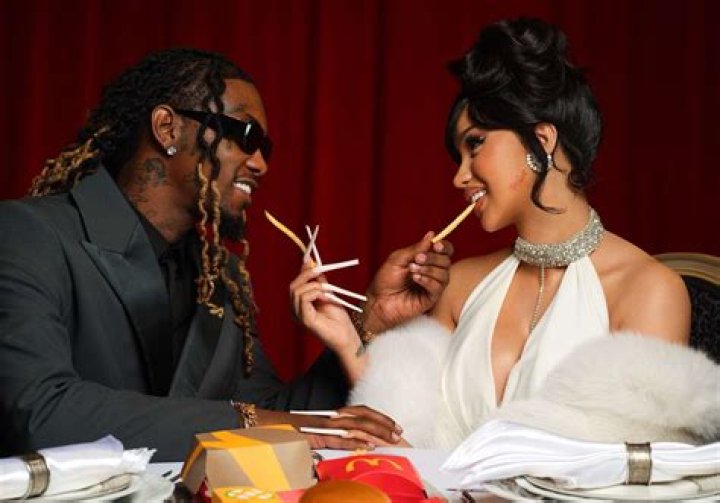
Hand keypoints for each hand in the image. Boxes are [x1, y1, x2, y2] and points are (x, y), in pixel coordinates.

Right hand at [255, 405, 402, 449]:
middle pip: (361, 416)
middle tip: (399, 432)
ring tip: (391, 438)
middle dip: (383, 423)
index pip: (357, 413)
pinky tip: (368, 445)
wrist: (255, 426)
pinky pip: (338, 436)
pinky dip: (355, 441)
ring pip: (354, 425)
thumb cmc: (277, 433)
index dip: (377, 417)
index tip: (392, 425)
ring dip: (376, 431)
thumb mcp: (305, 439)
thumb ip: (321, 444)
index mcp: (326, 417)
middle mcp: (326, 418)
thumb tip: (334, 455)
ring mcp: (320, 425)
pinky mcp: (312, 435)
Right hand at [289, 266, 358, 353]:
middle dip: (306, 275)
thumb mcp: (329, 295)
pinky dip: (315, 293)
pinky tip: (325, 296)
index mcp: (300, 305)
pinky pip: (304, 299)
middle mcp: (295, 311)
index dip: (302, 272)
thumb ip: (320, 283)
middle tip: (319, 269)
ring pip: (297, 291)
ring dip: (314, 285)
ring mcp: (298, 316)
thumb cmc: (338, 320)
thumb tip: (314, 266)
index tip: (310, 260)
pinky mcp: (305, 320)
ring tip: (327, 289)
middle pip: (293, 286)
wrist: (347, 337)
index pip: (295, 284)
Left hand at [364, 232, 452, 332]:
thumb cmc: (385, 280)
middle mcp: (431, 272)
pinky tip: (416, 279)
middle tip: (418, 258)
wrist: (378, 300)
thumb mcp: (398, 259)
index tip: (436, 245)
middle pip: (446, 261)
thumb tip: (431, 235)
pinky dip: (428, 280)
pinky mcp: (431, 298)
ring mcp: (432, 285)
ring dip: (429, 269)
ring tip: (412, 270)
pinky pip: (438, 287)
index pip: (444, 251)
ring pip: (444, 274)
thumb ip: (416, 248)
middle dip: (433, 258)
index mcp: (425, 260)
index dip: (444, 246)